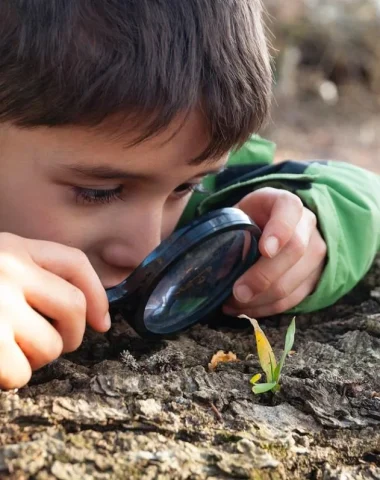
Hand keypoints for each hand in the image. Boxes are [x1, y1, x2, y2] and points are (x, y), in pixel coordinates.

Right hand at [0, 233, 109, 389]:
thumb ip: (31, 278)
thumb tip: (93, 317)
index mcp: (12, 247)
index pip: (73, 262)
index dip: (97, 294)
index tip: (103, 323)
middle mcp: (9, 268)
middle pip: (73, 306)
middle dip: (72, 335)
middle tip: (54, 345)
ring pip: (51, 345)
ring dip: (36, 358)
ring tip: (10, 351)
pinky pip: (21, 373)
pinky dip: (11, 378)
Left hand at [223, 187, 326, 317]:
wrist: (271, 226)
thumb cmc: (249, 220)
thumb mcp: (237, 214)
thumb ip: (229, 232)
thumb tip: (215, 269)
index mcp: (285, 203)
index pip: (289, 209)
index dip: (279, 230)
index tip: (264, 250)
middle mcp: (307, 224)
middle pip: (294, 251)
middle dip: (264, 276)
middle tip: (238, 292)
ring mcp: (314, 252)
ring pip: (294, 281)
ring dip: (260, 299)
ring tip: (233, 304)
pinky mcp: (314, 278)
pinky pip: (292, 300)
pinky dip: (265, 309)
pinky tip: (243, 310)